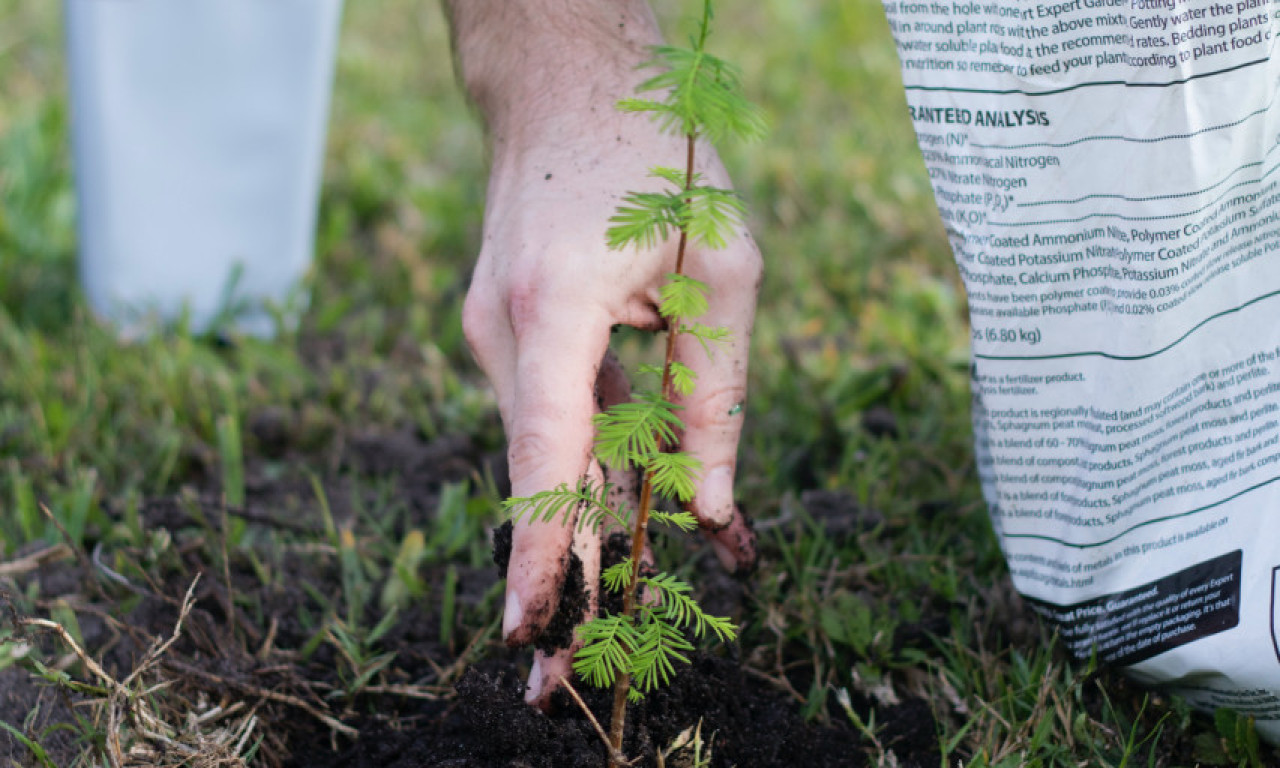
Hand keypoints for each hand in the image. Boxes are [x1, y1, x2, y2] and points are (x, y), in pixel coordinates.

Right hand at [449, 0, 759, 706]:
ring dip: (593, 523)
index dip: (539, 552)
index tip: (530, 630)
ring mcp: (494, 338)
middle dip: (554, 580)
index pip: (543, 456)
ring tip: (645, 596)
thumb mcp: (722, 266)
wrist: (564, 84)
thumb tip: (708, 505)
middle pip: (538, 479)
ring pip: (551, 454)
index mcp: (553, 312)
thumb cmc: (653, 157)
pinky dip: (593, 466)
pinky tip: (641, 506)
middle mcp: (503, 336)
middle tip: (552, 685)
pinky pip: (554, 418)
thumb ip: (715, 392)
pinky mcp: (508, 338)